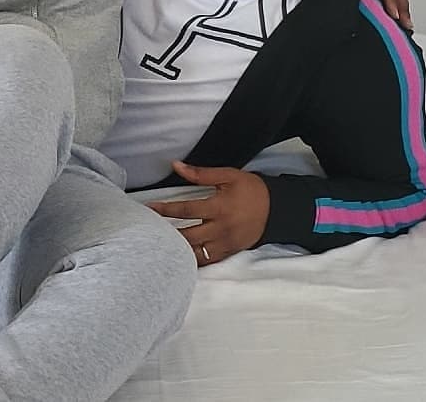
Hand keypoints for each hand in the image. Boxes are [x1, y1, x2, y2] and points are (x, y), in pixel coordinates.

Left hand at [148, 162, 269, 266]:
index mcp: (219, 207)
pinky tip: (179, 257)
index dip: (165, 210)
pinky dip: (192, 260)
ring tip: (160, 245)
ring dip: (178, 250)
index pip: (186, 210)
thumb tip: (176, 165)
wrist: (276, 209)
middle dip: (167, 234)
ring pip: (197, 253)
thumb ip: (200, 173)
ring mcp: (225, 243)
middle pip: (188, 236)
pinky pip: (207, 261)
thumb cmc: (250, 189)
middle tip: (149, 230)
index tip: (150, 208)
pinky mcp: (229, 252)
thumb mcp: (228, 176)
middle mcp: (221, 229)